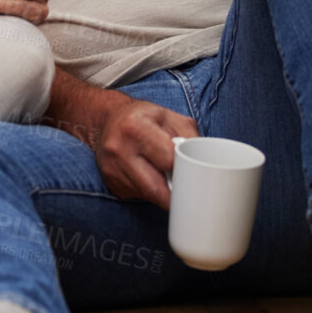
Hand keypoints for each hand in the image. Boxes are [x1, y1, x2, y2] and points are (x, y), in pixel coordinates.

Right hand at [90, 93, 199, 209]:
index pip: (168, 160)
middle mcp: (119, 149)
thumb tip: (204, 161)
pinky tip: (148, 177)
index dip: (183, 169)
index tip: (194, 177)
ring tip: (167, 178)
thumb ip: (189, 136)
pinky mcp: (110, 183)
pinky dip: (148, 191)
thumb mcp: (169, 117)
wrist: (108, 120)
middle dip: (175, 194)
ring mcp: (112, 169)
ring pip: (148, 195)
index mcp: (136, 128)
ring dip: (162, 193)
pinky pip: (137, 195)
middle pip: (156, 188)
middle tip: (189, 193)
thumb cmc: (142, 118)